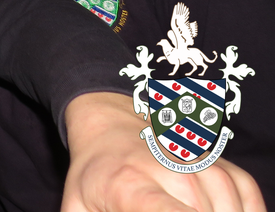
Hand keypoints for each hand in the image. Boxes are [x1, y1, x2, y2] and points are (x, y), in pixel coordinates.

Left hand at [62, 92, 263, 211]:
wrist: (109, 124)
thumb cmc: (94, 176)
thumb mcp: (78, 208)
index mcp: (131, 186)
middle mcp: (173, 172)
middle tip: (157, 209)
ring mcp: (204, 166)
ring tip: (174, 208)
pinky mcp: (226, 166)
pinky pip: (251, 207)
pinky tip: (212, 211)